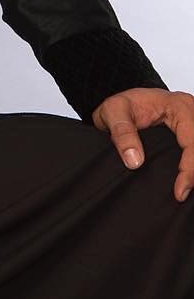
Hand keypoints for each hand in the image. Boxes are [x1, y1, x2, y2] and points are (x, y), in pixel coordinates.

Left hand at [90, 87, 193, 201]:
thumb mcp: (113, 110)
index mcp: (179, 106)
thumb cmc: (122, 104)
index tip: (180, 190)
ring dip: (193, 171)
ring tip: (182, 190)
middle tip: (181, 193)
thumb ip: (122, 132)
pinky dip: (191, 167)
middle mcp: (192, 114)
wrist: (124, 104)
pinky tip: (185, 181)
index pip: (193, 142)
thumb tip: (135, 161)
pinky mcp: (191, 135)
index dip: (190, 169)